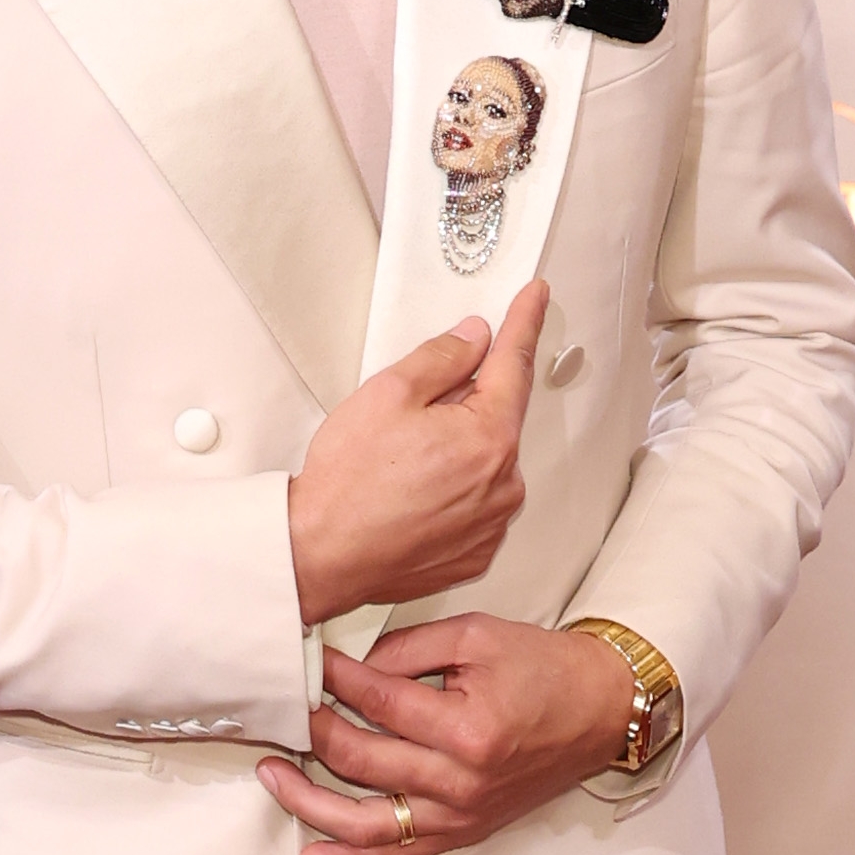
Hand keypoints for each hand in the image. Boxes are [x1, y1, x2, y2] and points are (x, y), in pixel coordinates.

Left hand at [259, 617, 635, 854]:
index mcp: (467, 729)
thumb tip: (349, 668)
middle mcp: (460, 782)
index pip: (377, 704)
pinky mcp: (461, 832)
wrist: (599, 711)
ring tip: (272, 776)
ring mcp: (459, 815)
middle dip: (312, 731)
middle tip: (285, 709)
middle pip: (360, 760)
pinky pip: (396, 854)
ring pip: (364, 822)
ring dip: (308, 802)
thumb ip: (406, 648)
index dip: (335, 680)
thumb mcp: (476, 636)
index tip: (309, 663)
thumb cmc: (544, 670)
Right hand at [286, 283, 543, 625]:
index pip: (515, 364)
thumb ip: (442, 358)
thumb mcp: (389, 393)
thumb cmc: (348, 485)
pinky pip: (474, 508)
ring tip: (400, 471)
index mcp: (490, 439)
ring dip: (455, 456)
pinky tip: (410, 500)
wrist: (320, 556)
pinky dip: (450, 496)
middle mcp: (503, 486)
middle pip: (495, 421)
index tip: (534, 298)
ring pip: (484, 467)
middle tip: (407, 423)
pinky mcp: (475, 554)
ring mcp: (491, 526)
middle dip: (462, 408)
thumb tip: (473, 339)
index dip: (523, 323)